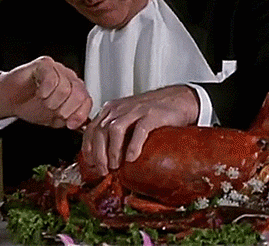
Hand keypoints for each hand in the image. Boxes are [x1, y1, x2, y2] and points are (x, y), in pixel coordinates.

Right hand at [0, 55, 91, 128]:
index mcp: (75, 90)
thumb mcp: (53, 119)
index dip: (80, 114)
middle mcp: (69, 78)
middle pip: (79, 94)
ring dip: (52, 101)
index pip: (87, 100)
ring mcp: (58, 69)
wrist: (8, 99)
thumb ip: (68, 119)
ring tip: (44, 101)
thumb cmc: (30, 105)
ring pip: (65, 88)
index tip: (70, 124)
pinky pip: (51, 78)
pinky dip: (45, 91)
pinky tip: (40, 93)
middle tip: (53, 111)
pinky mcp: (44, 64)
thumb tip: (80, 123)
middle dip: (65, 109)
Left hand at [81, 85, 198, 176]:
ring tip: (116, 166)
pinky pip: (139, 130)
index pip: (90, 129)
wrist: (180, 99)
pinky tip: (132, 158)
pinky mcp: (153, 114)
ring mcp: (137, 110)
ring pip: (114, 130)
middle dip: (98, 154)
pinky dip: (133, 146)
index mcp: (112, 109)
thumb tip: (103, 157)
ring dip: (112, 151)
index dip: (88, 149)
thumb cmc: (154, 112)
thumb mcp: (129, 117)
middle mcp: (121, 108)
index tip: (90, 165)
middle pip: (100, 131)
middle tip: (103, 170)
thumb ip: (115, 130)